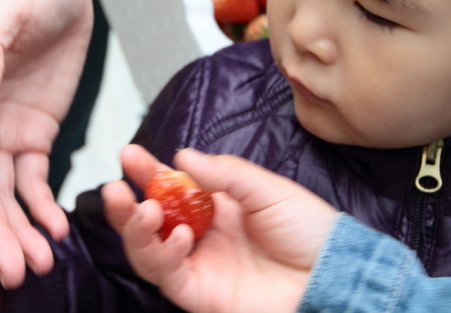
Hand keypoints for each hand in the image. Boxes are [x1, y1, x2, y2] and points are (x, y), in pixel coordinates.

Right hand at [103, 145, 339, 312]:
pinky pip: (168, 277)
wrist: (333, 274)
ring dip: (136, 230)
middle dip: (125, 206)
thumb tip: (180, 155)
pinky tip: (178, 237)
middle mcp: (201, 236)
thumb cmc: (309, 231)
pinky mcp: (201, 294)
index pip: (170, 187)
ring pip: (147, 251)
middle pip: (148, 222)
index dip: (146, 172)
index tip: (129, 155)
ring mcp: (199, 266)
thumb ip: (224, 173)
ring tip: (145, 210)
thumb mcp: (267, 189)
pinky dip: (164, 256)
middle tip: (117, 188)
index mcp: (215, 206)